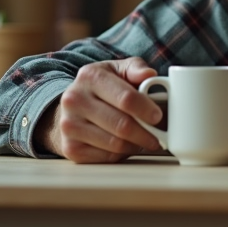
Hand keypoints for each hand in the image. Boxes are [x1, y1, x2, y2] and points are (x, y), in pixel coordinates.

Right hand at [35, 58, 163, 163]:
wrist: (74, 105)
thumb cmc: (104, 86)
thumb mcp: (120, 69)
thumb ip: (137, 68)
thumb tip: (149, 75)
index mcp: (90, 76)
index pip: (125, 98)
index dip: (146, 110)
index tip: (158, 116)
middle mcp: (74, 100)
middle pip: (122, 125)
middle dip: (146, 133)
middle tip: (158, 136)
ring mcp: (69, 125)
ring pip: (116, 144)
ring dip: (136, 145)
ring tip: (143, 139)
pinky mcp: (71, 148)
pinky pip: (106, 157)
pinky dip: (121, 154)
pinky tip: (124, 145)